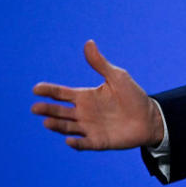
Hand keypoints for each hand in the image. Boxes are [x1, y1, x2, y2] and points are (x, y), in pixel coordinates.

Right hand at [32, 40, 164, 149]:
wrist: (150, 117)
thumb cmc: (133, 95)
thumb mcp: (117, 76)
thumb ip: (100, 63)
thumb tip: (88, 42)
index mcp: (85, 96)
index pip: (61, 94)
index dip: (48, 91)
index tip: (36, 89)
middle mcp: (83, 113)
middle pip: (60, 111)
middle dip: (47, 110)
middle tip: (35, 108)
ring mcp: (90, 128)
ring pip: (68, 127)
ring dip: (57, 126)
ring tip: (47, 122)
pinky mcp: (99, 141)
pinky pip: (85, 144)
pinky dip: (77, 143)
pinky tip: (69, 140)